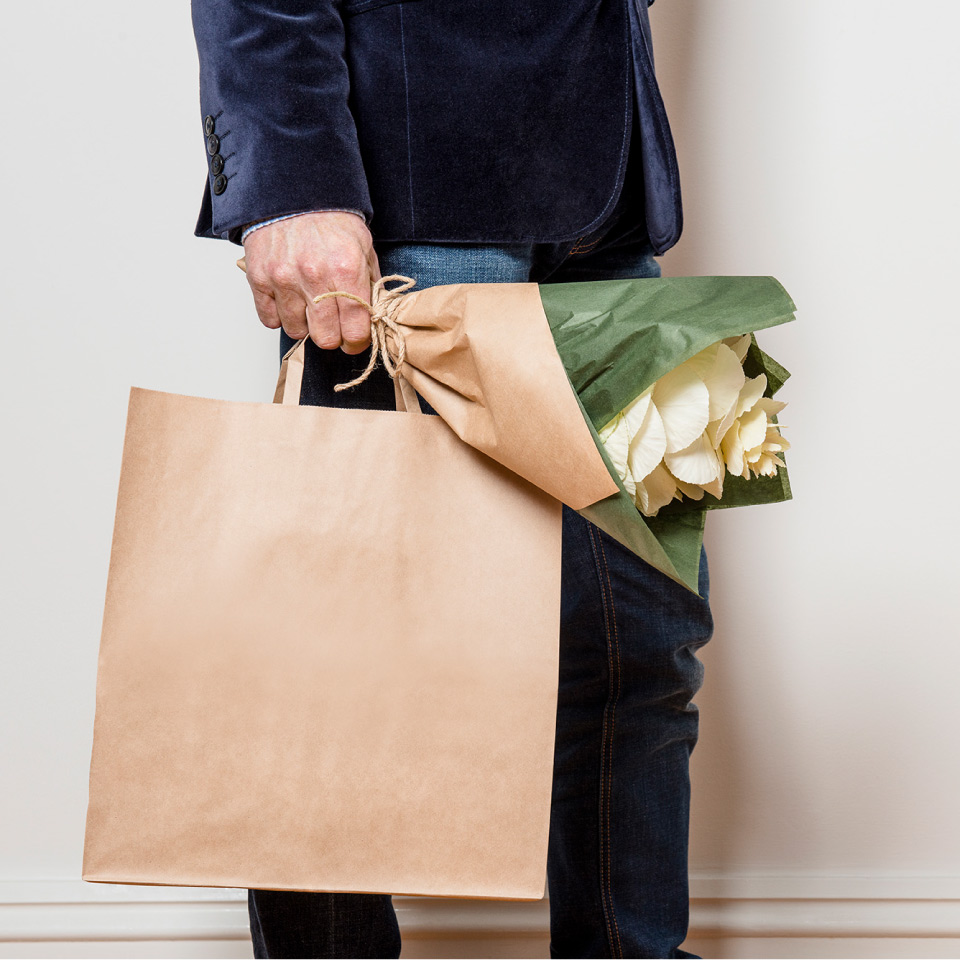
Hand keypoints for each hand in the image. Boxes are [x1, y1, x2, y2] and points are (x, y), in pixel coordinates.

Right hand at [241, 211, 379, 353]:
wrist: (293, 191)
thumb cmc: (330, 218)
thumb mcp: (363, 246)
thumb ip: (370, 283)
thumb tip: (373, 316)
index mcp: (346, 271)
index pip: (356, 329)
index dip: (358, 340)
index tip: (355, 338)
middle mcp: (314, 278)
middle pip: (325, 338)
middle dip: (332, 336)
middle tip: (334, 325)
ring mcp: (284, 279)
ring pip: (296, 331)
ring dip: (305, 324)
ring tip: (309, 306)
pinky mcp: (259, 278)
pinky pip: (269, 319)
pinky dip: (279, 315)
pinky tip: (289, 301)